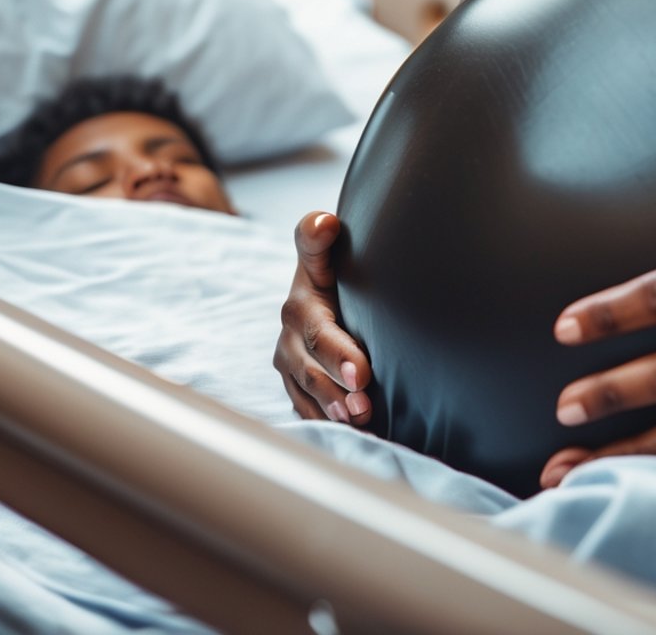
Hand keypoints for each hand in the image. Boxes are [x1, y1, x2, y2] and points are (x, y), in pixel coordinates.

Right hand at [275, 211, 373, 425]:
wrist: (320, 287)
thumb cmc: (331, 265)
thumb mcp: (323, 251)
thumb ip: (317, 238)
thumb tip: (324, 222)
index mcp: (300, 305)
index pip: (319, 333)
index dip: (338, 353)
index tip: (363, 373)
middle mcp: (289, 337)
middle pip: (313, 370)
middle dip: (339, 389)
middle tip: (366, 404)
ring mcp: (289, 363)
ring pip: (307, 393)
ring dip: (332, 410)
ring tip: (360, 421)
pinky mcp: (294, 382)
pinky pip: (305, 407)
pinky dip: (324, 421)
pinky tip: (348, 432)